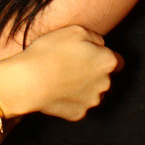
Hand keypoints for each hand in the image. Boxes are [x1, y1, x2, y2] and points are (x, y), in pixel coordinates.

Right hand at [0, 24, 122, 120]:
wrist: (28, 81)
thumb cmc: (50, 52)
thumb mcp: (75, 30)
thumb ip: (94, 37)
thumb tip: (99, 45)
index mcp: (107, 62)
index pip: (116, 60)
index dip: (101, 56)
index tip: (89, 55)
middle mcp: (105, 84)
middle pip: (104, 77)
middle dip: (92, 72)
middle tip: (70, 65)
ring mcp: (91, 101)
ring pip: (92, 92)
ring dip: (83, 86)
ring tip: (62, 78)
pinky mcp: (78, 114)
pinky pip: (77, 105)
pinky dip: (70, 99)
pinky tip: (57, 90)